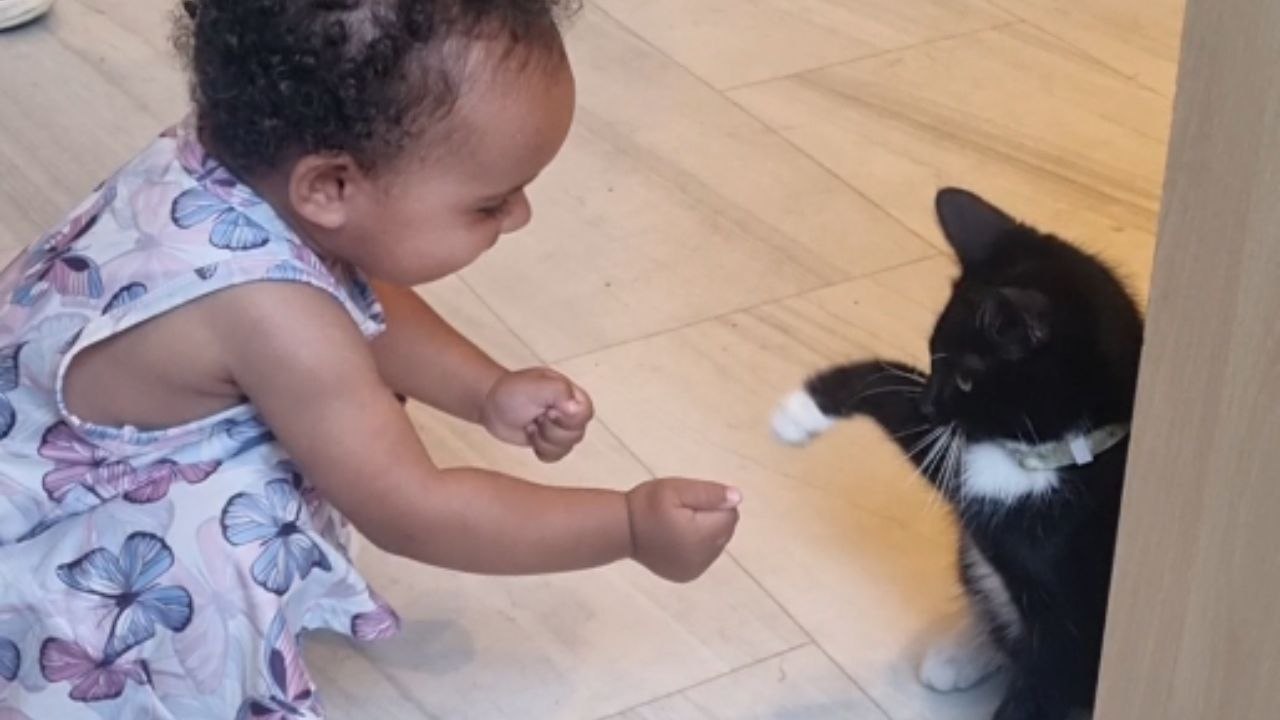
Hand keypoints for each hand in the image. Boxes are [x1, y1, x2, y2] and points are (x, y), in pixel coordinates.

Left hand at [481, 368, 593, 461]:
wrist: (492, 404)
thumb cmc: (512, 391)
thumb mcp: (535, 386)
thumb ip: (559, 392)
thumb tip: (577, 409)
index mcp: (572, 394)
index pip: (585, 414)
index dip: (567, 418)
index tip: (548, 410)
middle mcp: (570, 412)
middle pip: (576, 435)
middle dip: (550, 430)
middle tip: (536, 416)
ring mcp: (561, 429)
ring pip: (566, 448)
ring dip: (542, 439)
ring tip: (531, 424)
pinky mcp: (550, 443)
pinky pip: (555, 456)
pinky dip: (540, 449)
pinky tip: (531, 434)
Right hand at [626, 478, 741, 582]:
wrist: (621, 530)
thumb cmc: (647, 505)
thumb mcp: (677, 489)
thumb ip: (709, 493)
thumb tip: (737, 498)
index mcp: (703, 536)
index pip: (730, 514)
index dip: (714, 503)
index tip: (690, 501)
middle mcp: (703, 557)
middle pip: (725, 531)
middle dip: (711, 518)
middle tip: (683, 511)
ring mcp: (695, 569)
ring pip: (716, 544)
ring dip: (705, 532)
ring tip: (678, 524)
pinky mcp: (687, 575)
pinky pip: (704, 556)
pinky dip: (697, 546)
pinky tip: (677, 538)